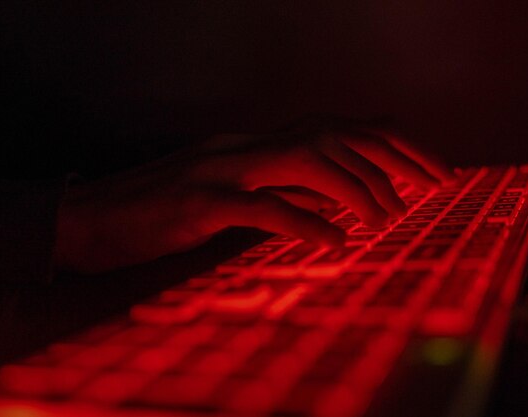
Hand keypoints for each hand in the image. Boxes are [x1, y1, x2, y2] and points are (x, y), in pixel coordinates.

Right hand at [54, 117, 454, 272]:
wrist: (93, 219)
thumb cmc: (167, 212)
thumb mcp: (237, 196)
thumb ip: (284, 193)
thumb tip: (342, 202)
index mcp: (255, 145)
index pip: (339, 128)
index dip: (394, 144)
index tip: (433, 171)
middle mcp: (244, 146)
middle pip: (334, 133)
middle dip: (393, 157)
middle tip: (432, 187)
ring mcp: (220, 169)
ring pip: (303, 158)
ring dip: (355, 186)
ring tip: (386, 218)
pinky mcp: (196, 203)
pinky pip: (259, 205)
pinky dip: (303, 221)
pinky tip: (335, 241)